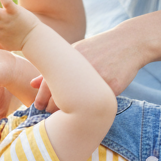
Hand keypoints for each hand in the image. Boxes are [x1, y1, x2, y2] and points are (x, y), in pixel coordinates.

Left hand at [31, 29, 145, 109]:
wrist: (127, 44)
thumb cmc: (98, 49)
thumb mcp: (75, 53)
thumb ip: (54, 68)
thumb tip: (32, 83)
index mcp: (70, 60)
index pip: (49, 85)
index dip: (41, 99)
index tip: (37, 107)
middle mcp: (82, 70)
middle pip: (61, 98)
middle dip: (53, 109)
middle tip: (48, 114)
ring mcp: (98, 79)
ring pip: (78, 105)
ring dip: (69, 114)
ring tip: (65, 117)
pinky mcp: (112, 88)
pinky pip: (96, 104)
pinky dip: (88, 110)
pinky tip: (84, 113)